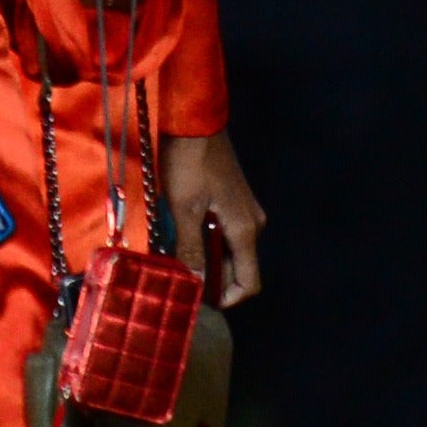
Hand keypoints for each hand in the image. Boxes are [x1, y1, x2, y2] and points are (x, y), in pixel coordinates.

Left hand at [158, 131, 264, 307]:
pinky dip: (205, 244)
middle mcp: (252, 224)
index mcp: (245, 230)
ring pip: (228, 251)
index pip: (250, 281)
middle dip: (212, 281)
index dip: (228, 297)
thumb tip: (196, 282)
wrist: (195, 125)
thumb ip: (190, 246)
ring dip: (205, 261)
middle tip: (178, 283)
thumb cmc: (189, 165)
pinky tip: (179, 241)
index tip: (199, 301)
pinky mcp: (232, 202)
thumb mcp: (183, 208)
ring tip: (174, 263)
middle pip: (238, 269)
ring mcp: (244, 212)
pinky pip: (222, 234)